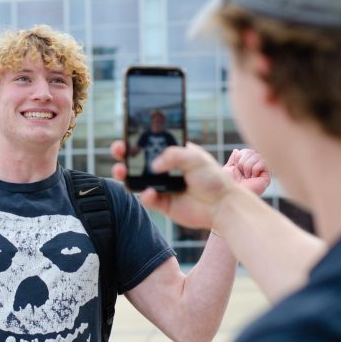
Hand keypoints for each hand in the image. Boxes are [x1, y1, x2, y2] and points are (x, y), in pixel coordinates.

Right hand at [111, 140, 237, 229]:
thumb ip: (173, 155)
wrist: (222, 206)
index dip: (136, 139)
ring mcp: (161, 185)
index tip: (125, 135)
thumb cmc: (213, 178)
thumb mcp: (195, 158)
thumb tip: (153, 166)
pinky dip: (145, 196)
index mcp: (172, 153)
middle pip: (137, 160)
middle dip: (124, 155)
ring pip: (136, 179)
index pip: (150, 143)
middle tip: (118, 151)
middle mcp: (164, 168)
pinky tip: (150, 193)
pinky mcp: (161, 203)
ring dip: (125, 175)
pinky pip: (146, 199)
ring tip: (120, 172)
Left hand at [223, 149, 270, 195]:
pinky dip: (254, 169)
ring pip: (257, 156)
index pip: (246, 151)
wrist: (231, 193)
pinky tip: (252, 178)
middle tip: (241, 173)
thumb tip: (236, 150)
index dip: (239, 157)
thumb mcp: (228, 168)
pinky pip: (263, 162)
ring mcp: (261, 172)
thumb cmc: (228, 183)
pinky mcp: (267, 177)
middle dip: (242, 161)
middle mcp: (254, 167)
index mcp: (246, 165)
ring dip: (247, 166)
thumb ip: (233, 159)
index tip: (236, 168)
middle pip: (252, 152)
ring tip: (246, 177)